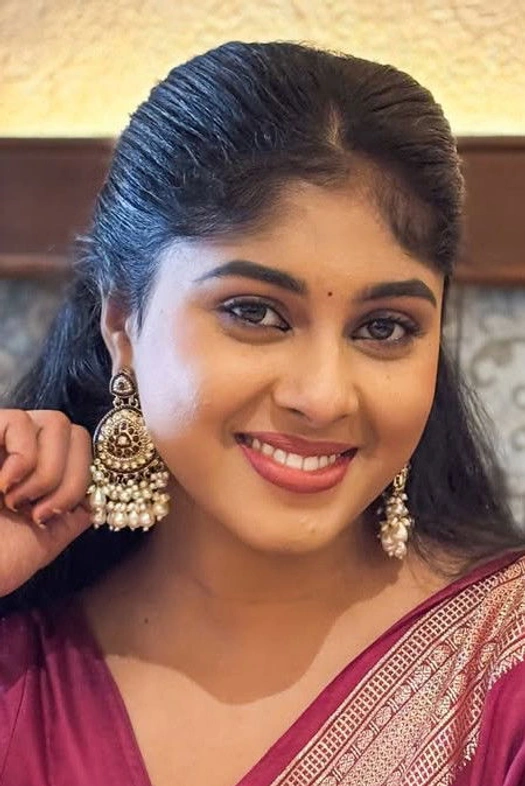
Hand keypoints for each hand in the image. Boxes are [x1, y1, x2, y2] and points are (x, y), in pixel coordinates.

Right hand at [0, 409, 92, 596]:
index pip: (85, 450)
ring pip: (58, 422)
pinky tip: (3, 485)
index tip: (56, 515)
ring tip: (15, 500)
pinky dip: (24, 457)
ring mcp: (2, 440)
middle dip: (71, 479)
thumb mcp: (47, 538)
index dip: (82, 481)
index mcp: (42, 472)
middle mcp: (24, 449)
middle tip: (38, 512)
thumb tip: (99, 491)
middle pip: (78, 433)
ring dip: (47, 471)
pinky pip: (20, 420)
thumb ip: (76, 511)